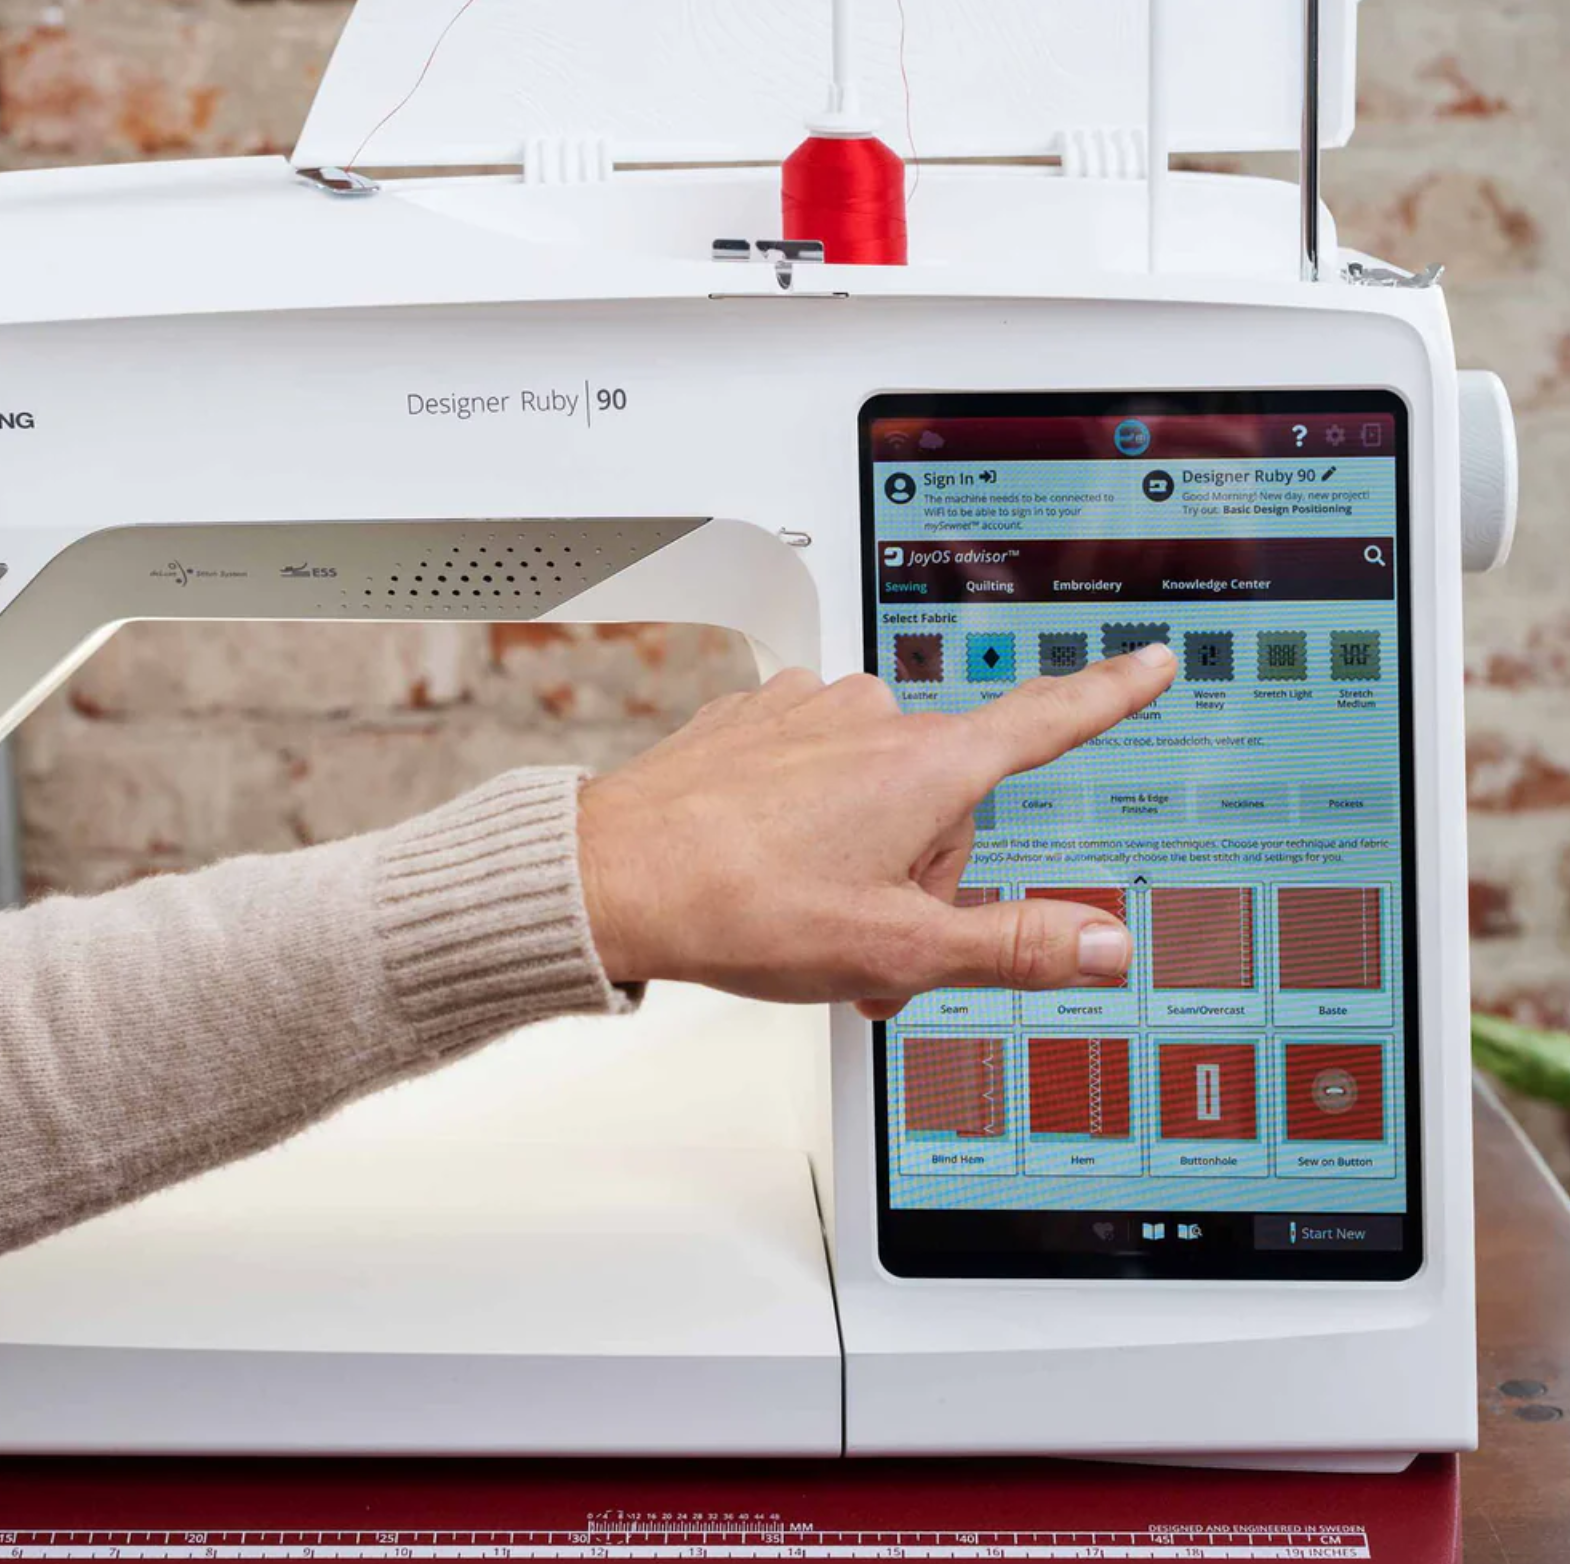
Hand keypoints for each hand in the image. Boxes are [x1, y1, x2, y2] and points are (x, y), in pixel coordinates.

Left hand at [578, 644, 1175, 1016]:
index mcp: (927, 767)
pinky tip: (772, 862)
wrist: (613, 878)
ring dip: (866, 851)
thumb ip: (1012, 946)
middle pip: (949, 800)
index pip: (1048, 720)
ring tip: (810, 907)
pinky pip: (818, 765)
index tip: (1148, 662)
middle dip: (924, 873)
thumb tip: (1103, 944)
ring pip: (881, 788)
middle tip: (869, 938)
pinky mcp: (760, 719)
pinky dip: (812, 817)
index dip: (1108, 695)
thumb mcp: (896, 949)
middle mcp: (875, 719)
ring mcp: (812, 712)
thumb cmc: (739, 905)